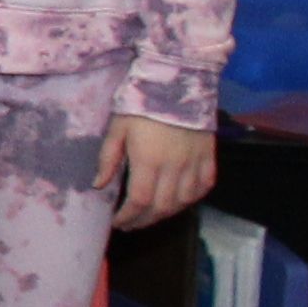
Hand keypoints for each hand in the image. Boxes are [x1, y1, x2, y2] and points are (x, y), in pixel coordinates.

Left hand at [103, 113, 216, 229]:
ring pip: (183, 201)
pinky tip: (179, 201)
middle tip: (131, 224)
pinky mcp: (208, 156)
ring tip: (151, 215)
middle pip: (162, 207)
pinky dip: (192, 199)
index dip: (128, 216)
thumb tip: (99, 185)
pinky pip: (204, 186)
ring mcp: (194, 163)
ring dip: (166, 214)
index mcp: (148, 161)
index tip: (118, 222)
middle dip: (144, 220)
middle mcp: (174, 167)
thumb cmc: (141, 104)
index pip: (139, 200)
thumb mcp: (117, 128)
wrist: (178, 82)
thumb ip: (108, 158)